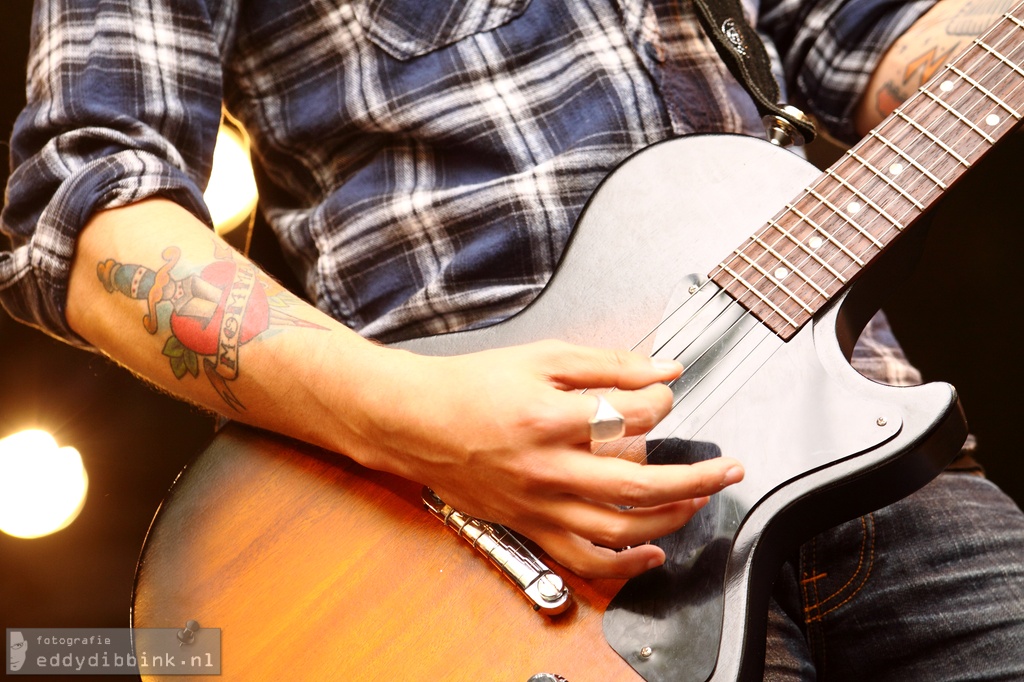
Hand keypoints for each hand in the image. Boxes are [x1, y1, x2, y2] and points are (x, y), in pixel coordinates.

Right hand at [345, 340, 744, 579]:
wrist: (416, 422)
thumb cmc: (473, 387)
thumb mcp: (542, 358)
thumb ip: (608, 364)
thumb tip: (664, 368)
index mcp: (550, 419)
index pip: (633, 417)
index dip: (663, 403)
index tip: (667, 394)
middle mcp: (548, 469)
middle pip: (639, 484)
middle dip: (697, 478)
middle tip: (729, 468)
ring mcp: (539, 505)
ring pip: (619, 529)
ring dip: (671, 518)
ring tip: (700, 500)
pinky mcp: (530, 526)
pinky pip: (583, 560)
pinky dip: (624, 565)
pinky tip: (653, 553)